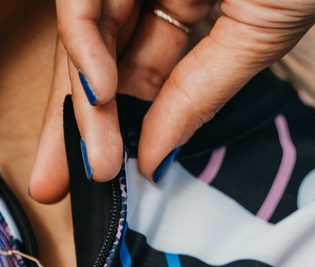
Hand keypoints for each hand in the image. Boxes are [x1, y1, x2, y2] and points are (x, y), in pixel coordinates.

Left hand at [30, 0, 314, 200]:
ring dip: (82, 102)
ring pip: (87, 34)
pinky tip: (98, 93)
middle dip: (79, 125)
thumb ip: (200, 95)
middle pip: (101, 57)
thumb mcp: (254, 39)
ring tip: (92, 160)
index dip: (119, 123)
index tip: (109, 176)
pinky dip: (84, 45)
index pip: (140, 68)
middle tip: (61, 184)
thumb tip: (154, 158)